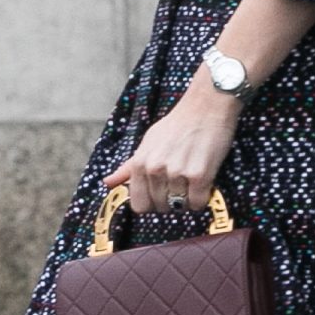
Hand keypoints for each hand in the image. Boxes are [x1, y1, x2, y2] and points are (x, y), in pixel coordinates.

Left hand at [104, 77, 239, 214]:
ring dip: (187, 198)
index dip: (151, 203)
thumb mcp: (147, 142)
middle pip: (161, 208)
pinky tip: (202, 181)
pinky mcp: (199, 176)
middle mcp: (155, 169)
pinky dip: (202, 198)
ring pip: (180, 207)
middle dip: (170, 201)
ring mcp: (177, 173)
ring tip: (191, 178)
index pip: (139, 205)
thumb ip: (128, 167)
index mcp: (139, 163)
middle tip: (179, 182)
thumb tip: (108, 183)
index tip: (160, 194)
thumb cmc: (176, 125)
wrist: (205, 107)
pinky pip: (198, 203)